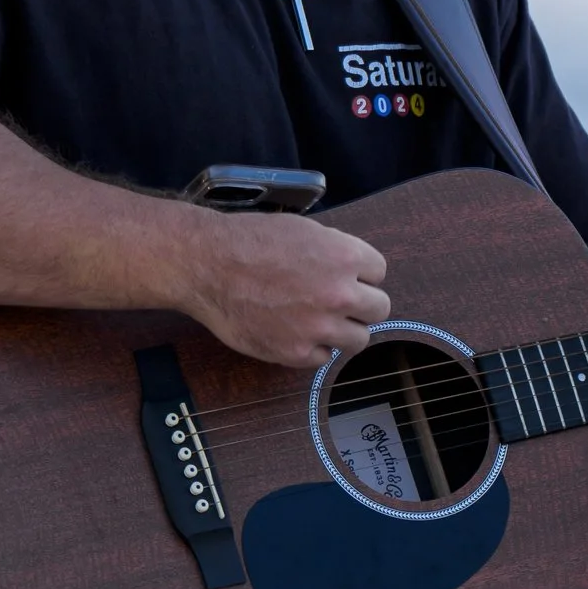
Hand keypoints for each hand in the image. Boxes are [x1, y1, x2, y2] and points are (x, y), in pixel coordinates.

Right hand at [179, 211, 390, 369]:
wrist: (208, 264)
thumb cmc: (249, 240)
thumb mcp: (303, 230)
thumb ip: (334, 252)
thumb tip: (352, 270)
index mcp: (345, 256)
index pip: (379, 272)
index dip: (361, 274)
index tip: (346, 277)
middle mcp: (340, 293)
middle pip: (379, 308)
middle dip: (360, 304)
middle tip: (338, 303)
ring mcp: (320, 326)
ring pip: (359, 339)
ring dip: (343, 330)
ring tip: (319, 322)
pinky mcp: (297, 352)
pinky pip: (324, 358)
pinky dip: (312, 348)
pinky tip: (293, 332)